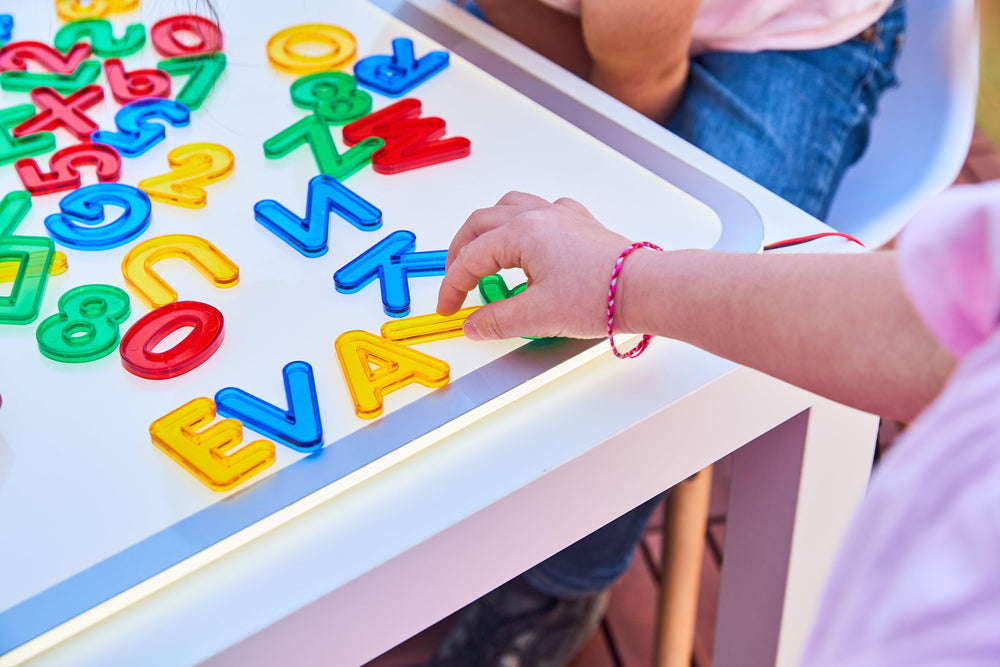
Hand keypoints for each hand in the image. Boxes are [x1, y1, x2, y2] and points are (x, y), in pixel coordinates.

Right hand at [437, 191, 637, 339]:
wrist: (644, 289)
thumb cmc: (599, 296)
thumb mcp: (536, 316)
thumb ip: (496, 320)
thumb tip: (473, 325)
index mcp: (521, 233)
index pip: (470, 258)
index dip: (452, 286)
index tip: (449, 308)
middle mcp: (538, 216)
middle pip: (481, 223)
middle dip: (460, 252)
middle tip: (455, 281)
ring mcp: (561, 216)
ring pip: (509, 208)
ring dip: (487, 230)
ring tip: (482, 255)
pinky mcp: (580, 224)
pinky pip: (541, 211)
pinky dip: (522, 224)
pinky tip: (528, 245)